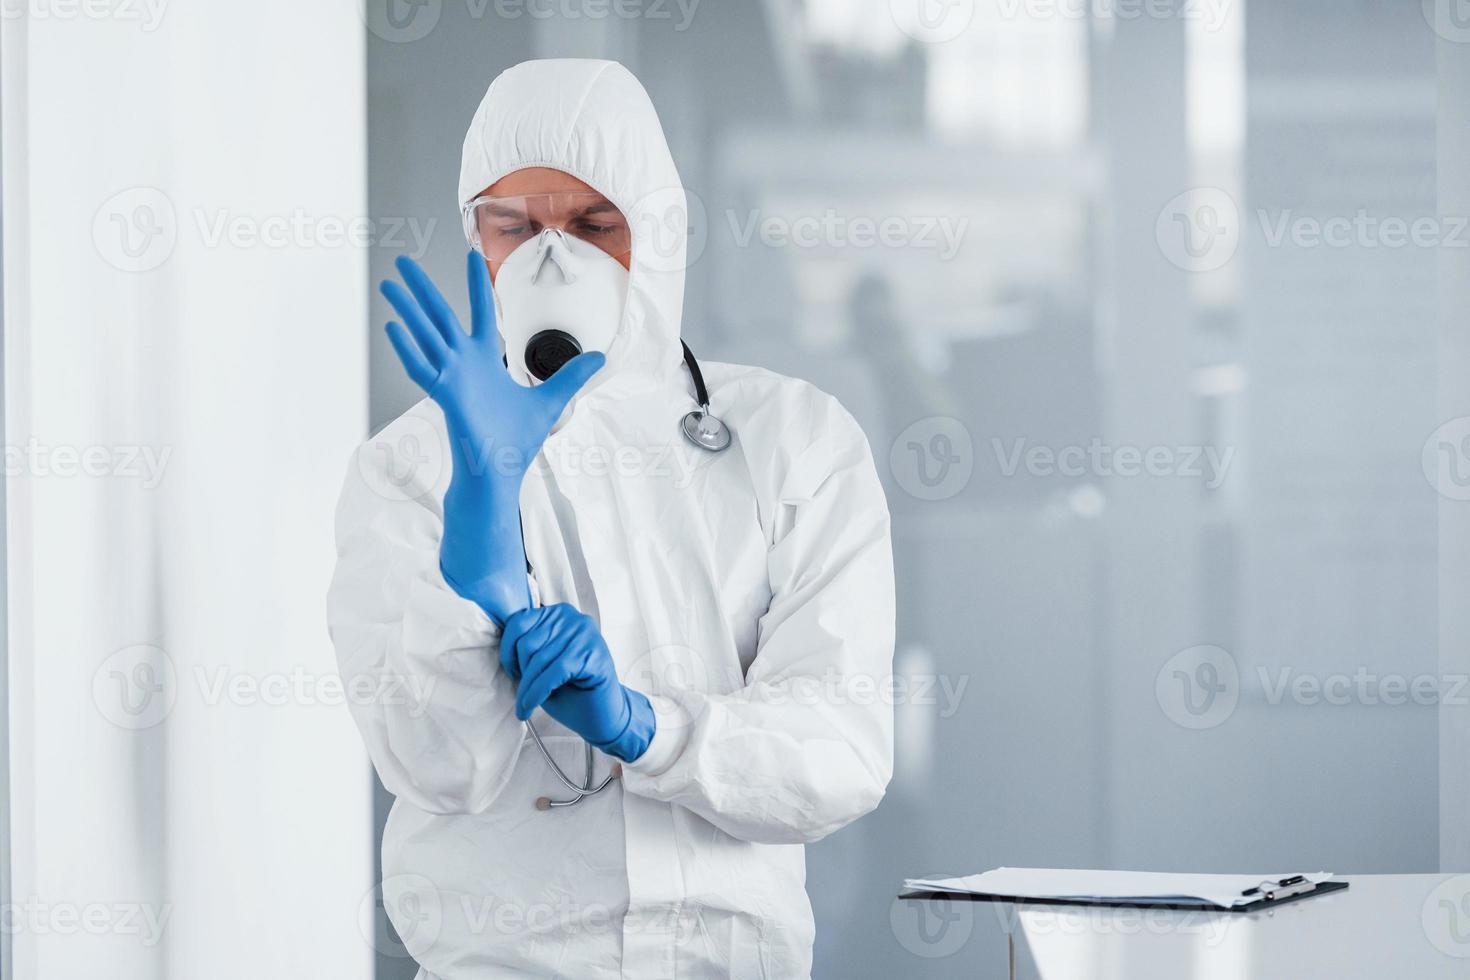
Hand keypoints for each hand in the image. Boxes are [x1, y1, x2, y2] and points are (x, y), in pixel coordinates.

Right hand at [380, 253, 602, 622]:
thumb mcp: (552, 401)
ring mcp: (452, 378)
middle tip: (403, 263)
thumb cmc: (515, 443)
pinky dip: (407, 349)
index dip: (475, 284)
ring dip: (406, 310)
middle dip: (422, 289)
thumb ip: (573, 376)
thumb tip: (600, 359)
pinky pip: (422, 369)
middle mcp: (464, 364)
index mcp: (485, 361)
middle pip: (440, 316)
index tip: (472, 254)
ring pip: (425, 336)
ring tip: (388, 285)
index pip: (481, 312)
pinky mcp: (445, 396)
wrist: (500, 475)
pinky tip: (394, 328)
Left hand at [500, 604, 654, 762]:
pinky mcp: (592, 654)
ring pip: (538, 660)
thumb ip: (529, 649)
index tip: (512, 672)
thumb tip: (503, 649)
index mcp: (559, 614)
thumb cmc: (573, 690)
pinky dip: (537, 693)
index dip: (508, 650)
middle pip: (527, 642)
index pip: (519, 621)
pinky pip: (552, 674)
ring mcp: (585, 635)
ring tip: (525, 705)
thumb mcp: (545, 663)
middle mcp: (574, 618)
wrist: (604, 715)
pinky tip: (532, 705)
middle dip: (520, 674)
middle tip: (522, 693)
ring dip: (526, 689)